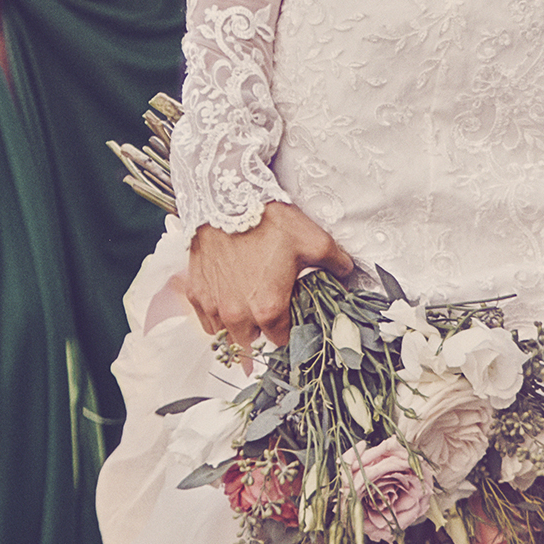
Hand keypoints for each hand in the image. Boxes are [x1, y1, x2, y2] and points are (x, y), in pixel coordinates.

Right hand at [183, 199, 355, 346]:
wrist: (225, 199)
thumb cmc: (270, 221)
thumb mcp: (315, 241)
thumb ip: (337, 264)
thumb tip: (347, 275)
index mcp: (269, 310)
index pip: (282, 343)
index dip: (290, 334)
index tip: (294, 323)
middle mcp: (238, 315)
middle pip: (253, 344)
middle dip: (264, 335)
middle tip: (273, 320)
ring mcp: (213, 306)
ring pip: (227, 336)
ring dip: (239, 330)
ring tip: (249, 315)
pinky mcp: (195, 293)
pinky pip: (206, 322)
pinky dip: (217, 319)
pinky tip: (228, 306)